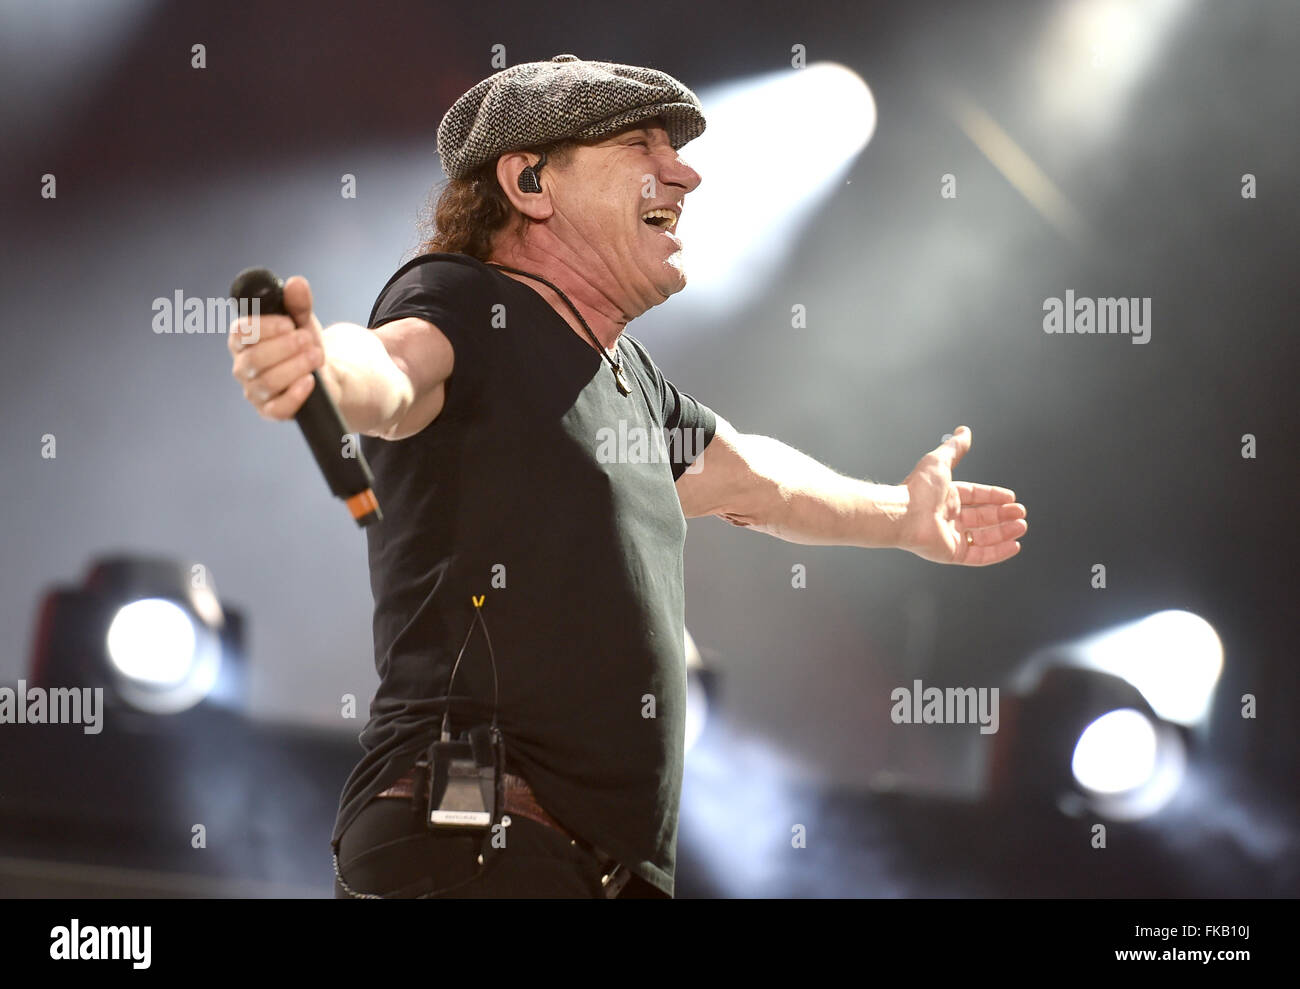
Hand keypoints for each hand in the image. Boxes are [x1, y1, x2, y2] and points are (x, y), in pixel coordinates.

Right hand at [228, 276, 329, 419]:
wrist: (324, 373)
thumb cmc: (304, 345)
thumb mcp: (303, 321)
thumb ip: (299, 303)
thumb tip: (296, 284)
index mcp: (243, 340)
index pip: (240, 332)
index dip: (264, 327)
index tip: (290, 323)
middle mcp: (243, 366)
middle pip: (254, 359)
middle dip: (285, 347)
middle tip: (307, 339)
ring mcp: (255, 390)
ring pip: (267, 382)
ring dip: (295, 366)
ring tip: (316, 355)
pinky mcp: (270, 410)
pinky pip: (277, 408)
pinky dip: (295, 394)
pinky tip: (310, 381)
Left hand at [899, 426, 1026, 565]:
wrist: (903, 515)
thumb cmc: (918, 489)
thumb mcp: (940, 461)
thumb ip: (955, 448)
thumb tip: (964, 430)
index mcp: (947, 497)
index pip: (976, 496)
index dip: (994, 496)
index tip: (1012, 497)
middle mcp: (949, 517)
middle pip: (983, 517)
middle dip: (1003, 515)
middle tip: (1021, 513)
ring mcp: (950, 536)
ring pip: (984, 536)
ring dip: (1004, 532)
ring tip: (1021, 526)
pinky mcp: (952, 553)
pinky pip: (980, 555)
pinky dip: (998, 552)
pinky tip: (1014, 546)